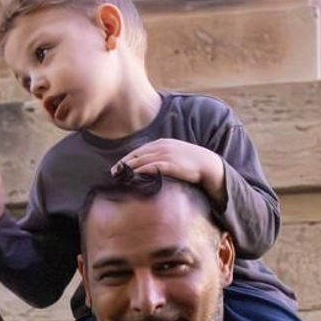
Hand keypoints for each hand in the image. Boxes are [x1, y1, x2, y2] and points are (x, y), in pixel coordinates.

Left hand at [112, 139, 226, 204]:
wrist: (208, 164)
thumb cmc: (192, 162)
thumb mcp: (175, 154)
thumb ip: (163, 157)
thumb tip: (152, 168)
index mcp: (162, 143)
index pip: (139, 150)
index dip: (126, 158)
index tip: (117, 167)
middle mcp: (161, 146)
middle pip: (137, 155)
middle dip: (124, 163)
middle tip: (113, 173)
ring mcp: (165, 154)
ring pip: (141, 160)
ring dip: (128, 169)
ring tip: (119, 177)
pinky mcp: (169, 164)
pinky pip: (150, 167)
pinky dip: (140, 171)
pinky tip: (132, 177)